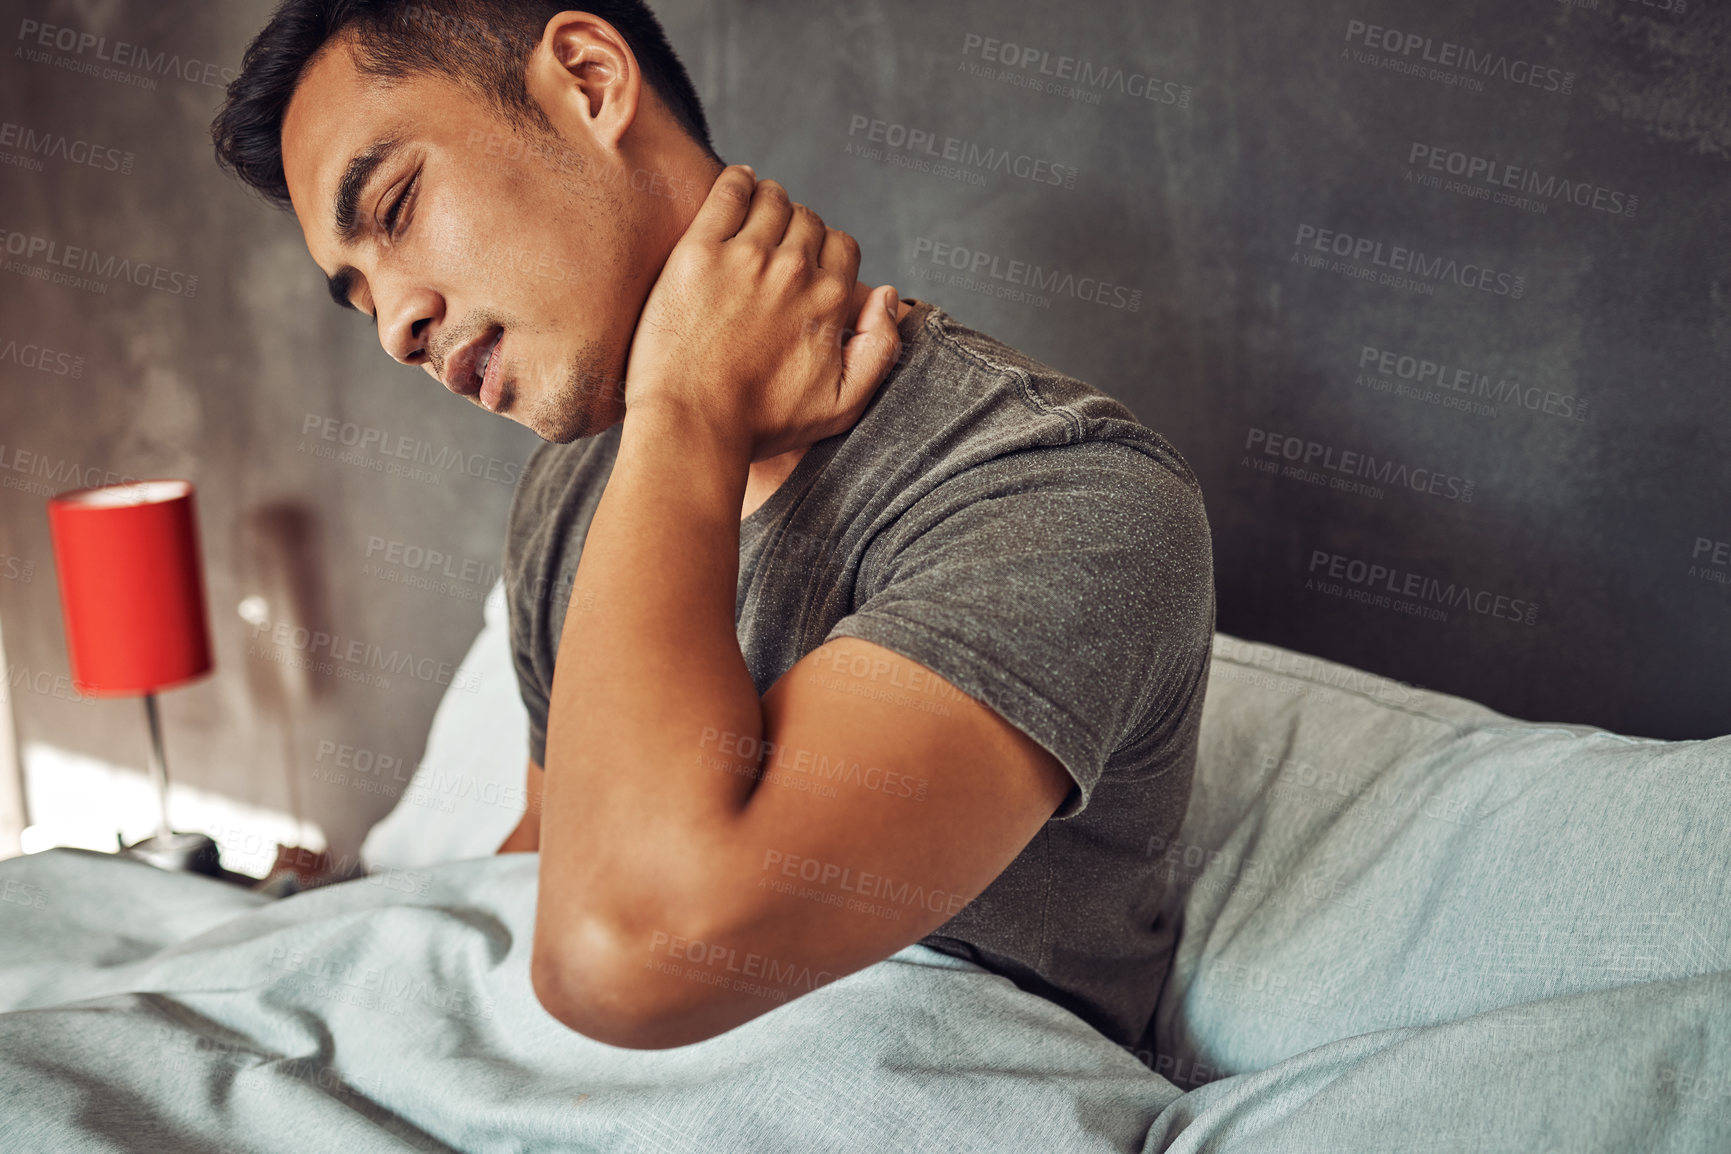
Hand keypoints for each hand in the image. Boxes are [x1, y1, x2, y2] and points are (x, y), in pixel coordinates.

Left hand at [622, 165, 902, 462]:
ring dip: (770, 201)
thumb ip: (880, 349)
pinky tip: (738, 183)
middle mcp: (794, 270)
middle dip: (797, 228)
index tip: (807, 264)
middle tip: (776, 245)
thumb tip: (887, 293)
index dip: (827, 253)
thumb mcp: (842, 405)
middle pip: (808, 220)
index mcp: (829, 299)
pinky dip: (738, 181)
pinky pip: (728, 192)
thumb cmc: (762, 424)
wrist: (692, 426)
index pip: (843, 246)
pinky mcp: (698, 251)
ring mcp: (745, 256)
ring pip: (772, 199)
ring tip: (756, 216)